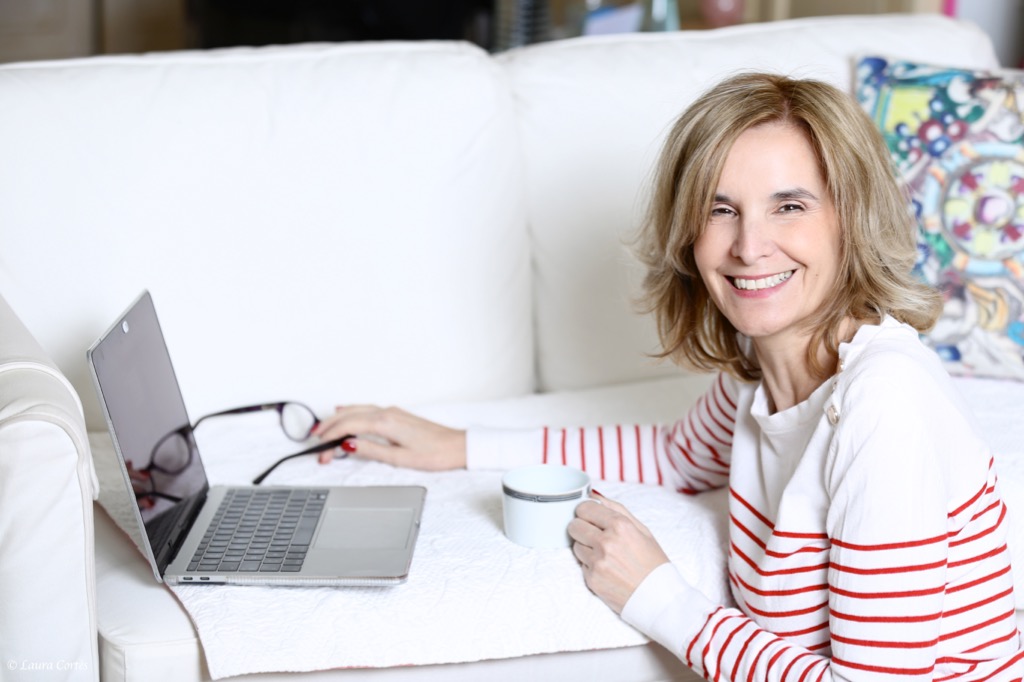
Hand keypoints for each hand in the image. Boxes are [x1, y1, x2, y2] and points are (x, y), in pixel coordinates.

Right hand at [314, 405, 466, 470]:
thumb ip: (371, 450)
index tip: (320, 450)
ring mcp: (392, 412)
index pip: (349, 426)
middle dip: (329, 428)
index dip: (331, 438)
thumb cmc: (434, 454)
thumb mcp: (399, 458)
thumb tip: (348, 444)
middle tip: (314, 440)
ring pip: (357, 410)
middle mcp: (387, 413)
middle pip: (349, 416)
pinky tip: (346, 412)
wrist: (457, 446)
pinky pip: (367, 409)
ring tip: (322, 428)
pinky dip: (352, 411)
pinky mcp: (397, 415)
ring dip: (338, 419)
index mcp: (386, 422)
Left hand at [568, 492, 669, 613]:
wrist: (658, 598)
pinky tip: (607, 569)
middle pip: (574, 525)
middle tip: (594, 535)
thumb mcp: (642, 530)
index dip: (586, 512)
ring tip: (605, 555)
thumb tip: (595, 495)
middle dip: (582, 527)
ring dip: (585, 547)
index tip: (590, 516)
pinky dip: (590, 565)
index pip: (584, 508)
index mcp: (620, 526)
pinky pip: (581, 564)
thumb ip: (617, 509)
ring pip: (575, 545)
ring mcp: (597, 562)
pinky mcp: (592, 579)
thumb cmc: (652, 563)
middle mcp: (606, 542)